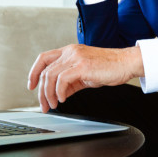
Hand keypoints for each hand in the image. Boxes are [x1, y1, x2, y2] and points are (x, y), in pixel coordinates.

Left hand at [27, 44, 143, 111]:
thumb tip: (59, 94)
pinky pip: (62, 80)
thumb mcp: (85, 74)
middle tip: (44, 105)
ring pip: (51, 75)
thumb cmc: (109, 68)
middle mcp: (70, 52)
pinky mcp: (82, 66)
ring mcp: (76, 57)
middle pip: (45, 70)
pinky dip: (59, 92)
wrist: (126, 64)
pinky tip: (63, 99)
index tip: (31, 86)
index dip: (34, 72)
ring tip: (54, 104)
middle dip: (41, 91)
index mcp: (69, 51)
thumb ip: (70, 82)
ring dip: (49, 94)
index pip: (43, 58)